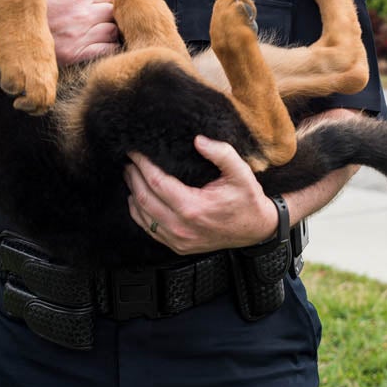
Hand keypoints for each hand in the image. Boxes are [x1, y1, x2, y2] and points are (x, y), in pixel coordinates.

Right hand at [35, 0, 117, 64]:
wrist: (7, 28)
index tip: (91, 2)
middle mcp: (83, 14)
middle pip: (111, 12)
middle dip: (105, 12)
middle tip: (94, 16)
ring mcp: (80, 35)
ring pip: (112, 30)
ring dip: (107, 29)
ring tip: (96, 29)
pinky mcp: (76, 54)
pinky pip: (106, 49)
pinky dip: (108, 46)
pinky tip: (99, 44)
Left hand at [124, 136, 277, 254]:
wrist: (256, 229)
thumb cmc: (247, 200)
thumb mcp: (240, 172)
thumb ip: (221, 153)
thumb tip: (198, 140)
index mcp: (194, 207)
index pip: (156, 183)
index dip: (143, 165)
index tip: (136, 152)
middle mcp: (181, 227)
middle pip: (143, 198)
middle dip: (133, 177)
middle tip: (130, 161)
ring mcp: (178, 239)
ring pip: (142, 216)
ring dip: (133, 193)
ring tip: (131, 175)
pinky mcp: (177, 246)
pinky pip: (149, 229)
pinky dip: (139, 213)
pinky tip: (138, 199)